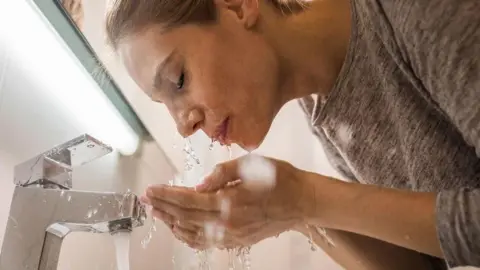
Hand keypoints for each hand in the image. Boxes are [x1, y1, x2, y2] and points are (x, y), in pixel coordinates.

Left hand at [141, 155, 313, 249]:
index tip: (150, 190)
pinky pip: (207, 243)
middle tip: (146, 200)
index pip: (188, 200)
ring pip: (193, 234)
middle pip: (186, 218)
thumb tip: (198, 185)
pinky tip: (179, 230)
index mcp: (230, 201)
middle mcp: (228, 223)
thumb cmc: (280, 178)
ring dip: (172, 223)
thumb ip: (221, 174)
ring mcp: (233, 236)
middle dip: (163, 208)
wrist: (303, 202)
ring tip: (157, 213)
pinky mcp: (238, 241)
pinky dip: (189, 237)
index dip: (166, 195)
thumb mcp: (252, 165)